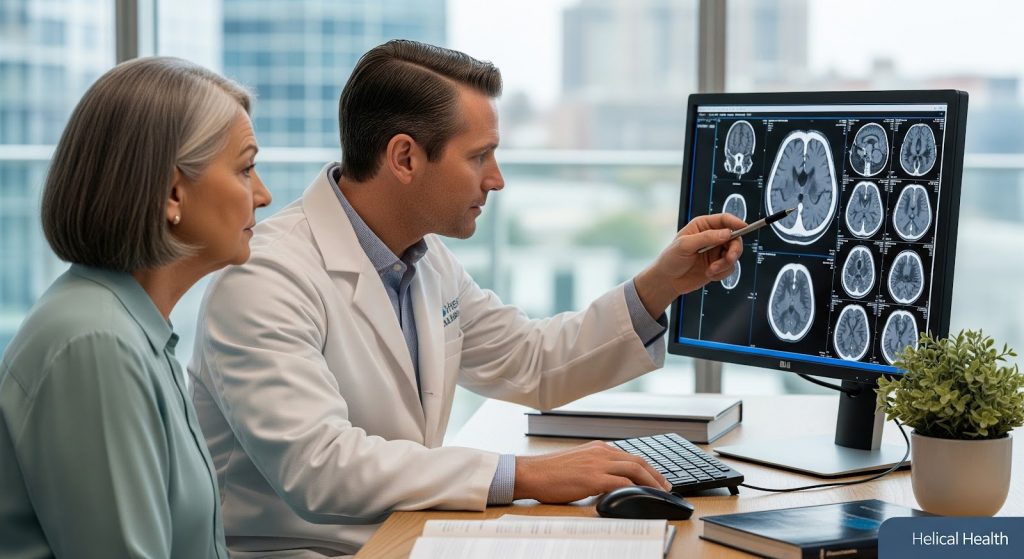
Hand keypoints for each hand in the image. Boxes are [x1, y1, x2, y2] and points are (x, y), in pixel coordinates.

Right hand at [512, 441, 670, 502]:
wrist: (532, 472)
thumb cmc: (550, 472)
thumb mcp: (578, 463)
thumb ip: (595, 467)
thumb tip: (610, 481)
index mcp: (597, 448)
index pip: (629, 456)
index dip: (647, 467)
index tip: (656, 477)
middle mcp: (600, 452)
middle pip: (637, 461)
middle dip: (655, 474)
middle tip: (666, 486)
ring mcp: (597, 464)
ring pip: (634, 469)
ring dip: (651, 481)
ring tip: (660, 492)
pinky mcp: (593, 478)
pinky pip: (622, 482)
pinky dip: (636, 488)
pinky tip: (642, 496)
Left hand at [633, 213, 745, 316]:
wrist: (667, 281)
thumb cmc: (670, 259)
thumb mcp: (685, 245)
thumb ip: (706, 238)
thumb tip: (726, 233)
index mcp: (702, 226)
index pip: (724, 220)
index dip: (736, 222)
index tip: (744, 227)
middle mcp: (712, 237)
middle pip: (734, 238)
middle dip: (734, 249)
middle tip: (728, 258)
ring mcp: (715, 252)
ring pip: (734, 254)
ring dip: (725, 264)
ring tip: (711, 270)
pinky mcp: (717, 265)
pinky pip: (729, 268)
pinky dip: (722, 273)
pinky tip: (709, 274)